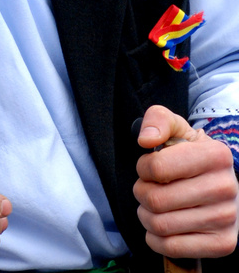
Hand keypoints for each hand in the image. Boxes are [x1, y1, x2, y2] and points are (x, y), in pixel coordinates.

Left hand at [133, 104, 238, 259]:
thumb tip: (146, 140)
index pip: (158, 167)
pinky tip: (159, 226)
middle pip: (156, 200)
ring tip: (151, 206)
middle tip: (146, 189)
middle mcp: (226, 187)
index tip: (148, 167)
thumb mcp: (176, 128)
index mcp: (216, 155)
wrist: (218, 182)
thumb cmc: (190, 154)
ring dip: (145, 216)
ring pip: (161, 225)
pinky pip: (172, 248)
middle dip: (141, 193)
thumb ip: (157, 120)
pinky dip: (155, 239)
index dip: (143, 168)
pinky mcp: (224, 244)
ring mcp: (227, 218)